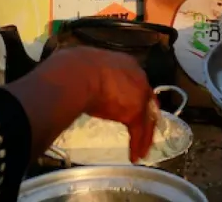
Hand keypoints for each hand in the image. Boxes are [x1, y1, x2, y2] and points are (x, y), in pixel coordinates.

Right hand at [78, 48, 156, 162]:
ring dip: (145, 137)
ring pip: (146, 118)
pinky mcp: (135, 112)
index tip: (132, 108)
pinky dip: (137, 144)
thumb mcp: (88, 68)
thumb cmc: (74, 68)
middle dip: (146, 117)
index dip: (136, 97)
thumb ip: (93, 76)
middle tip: (145, 132)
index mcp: (127, 64)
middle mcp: (138, 77)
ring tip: (142, 151)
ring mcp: (139, 94)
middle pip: (147, 101)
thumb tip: (82, 83)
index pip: (136, 84)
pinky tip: (134, 156)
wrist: (78, 74)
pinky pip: (139, 131)